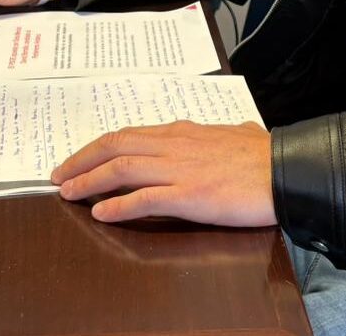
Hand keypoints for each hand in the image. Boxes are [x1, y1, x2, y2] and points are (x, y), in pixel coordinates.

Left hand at [49, 121, 275, 225]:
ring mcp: (180, 169)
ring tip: (68, 193)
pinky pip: (144, 199)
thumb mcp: (240, 133)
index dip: (98, 147)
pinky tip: (101, 213)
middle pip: (115, 146)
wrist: (287, 170)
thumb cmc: (267, 154)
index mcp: (183, 132)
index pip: (129, 134)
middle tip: (58, 174)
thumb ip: (226, 134)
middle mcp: (175, 145)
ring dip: (89, 181)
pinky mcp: (189, 195)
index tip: (78, 158)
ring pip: (121, 169)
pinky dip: (118, 206)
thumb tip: (238, 132)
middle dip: (81, 160)